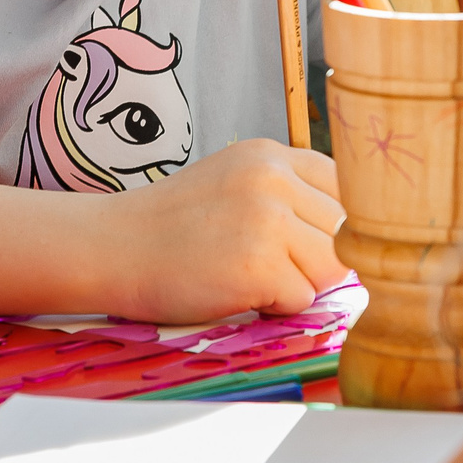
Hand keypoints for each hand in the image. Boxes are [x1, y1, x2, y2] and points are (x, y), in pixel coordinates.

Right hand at [105, 139, 344, 320]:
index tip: (303, 243)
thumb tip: (349, 234)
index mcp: (271, 154)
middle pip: (345, 231)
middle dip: (318, 259)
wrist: (112, 249)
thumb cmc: (173, 227)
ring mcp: (267, 219)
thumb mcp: (234, 182)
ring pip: (332, 268)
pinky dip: (275, 307)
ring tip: (252, 277)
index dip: (331, 225)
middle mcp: (274, 178)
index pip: (345, 187)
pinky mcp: (258, 264)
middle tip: (270, 266)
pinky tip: (237, 291)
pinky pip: (302, 299)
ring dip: (299, 285)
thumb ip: (288, 195)